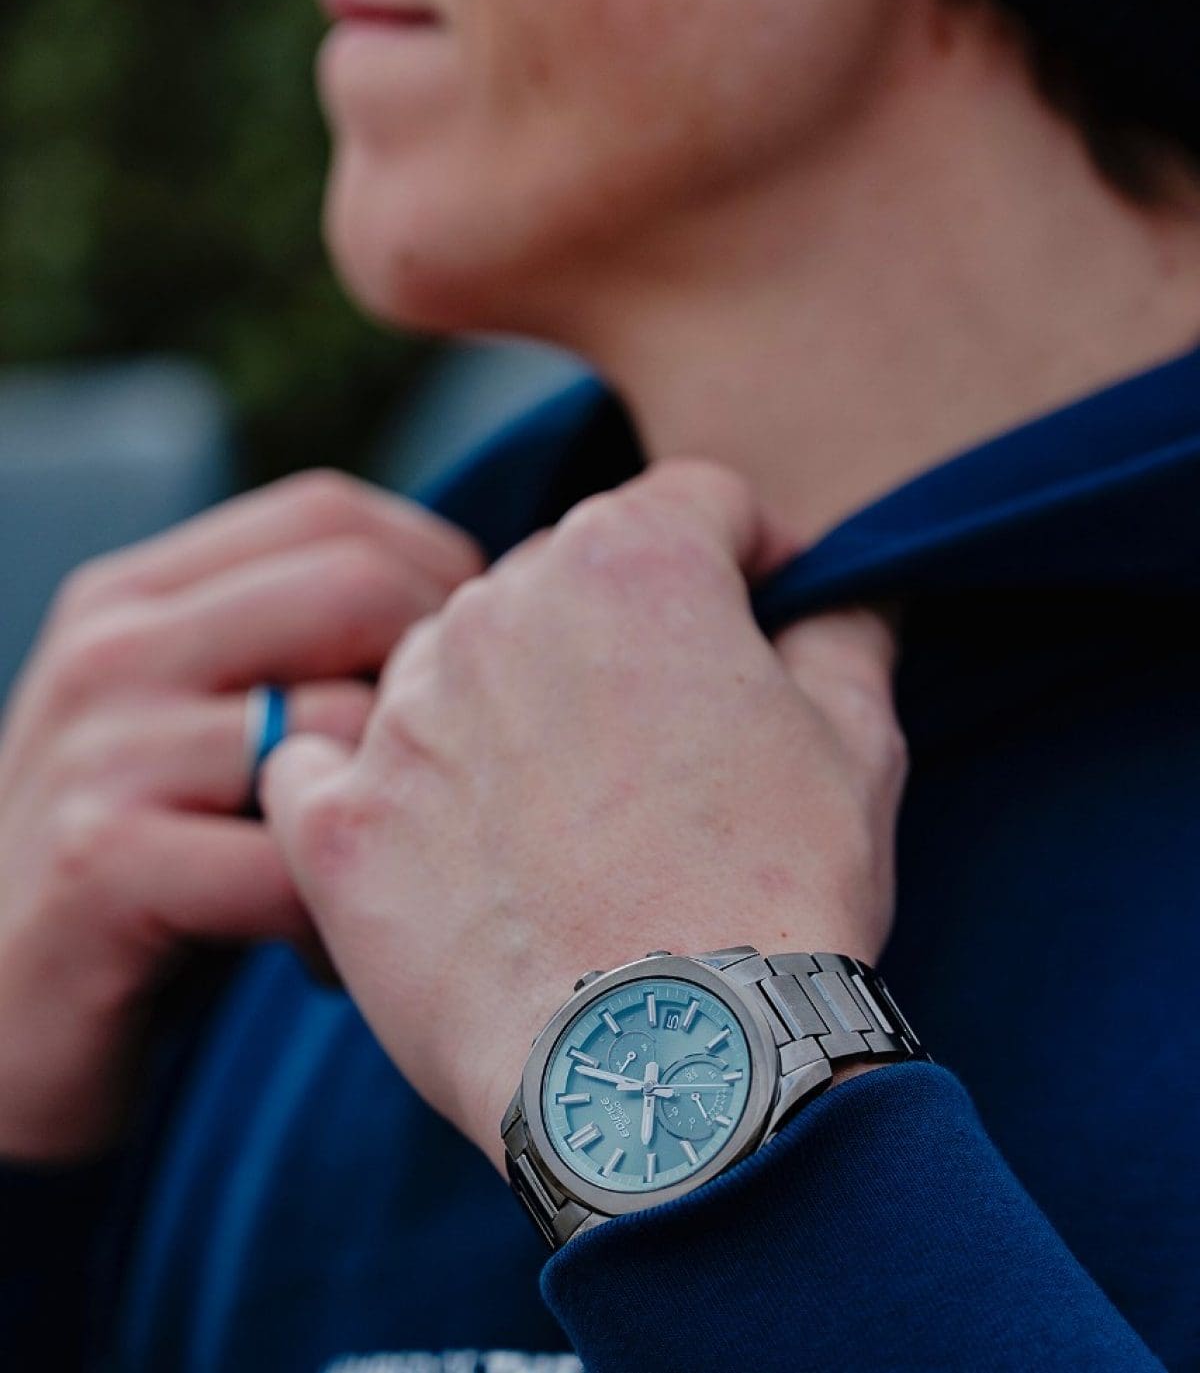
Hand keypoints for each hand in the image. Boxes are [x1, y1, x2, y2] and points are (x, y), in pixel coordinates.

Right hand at [0, 470, 482, 1160]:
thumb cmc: (150, 870)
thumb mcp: (198, 729)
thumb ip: (292, 653)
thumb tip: (480, 606)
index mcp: (134, 595)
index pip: (330, 513)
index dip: (434, 571)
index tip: (474, 665)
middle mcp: (110, 648)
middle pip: (354, 587)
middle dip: (442, 679)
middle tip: (459, 777)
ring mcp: (98, 748)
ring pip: (340, 727)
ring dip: (400, 822)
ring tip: (386, 890)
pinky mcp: (99, 862)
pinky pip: (293, 862)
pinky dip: (341, 923)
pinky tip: (328, 960)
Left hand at [263, 460, 908, 1175]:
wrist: (670, 1069)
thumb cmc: (778, 896)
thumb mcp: (860, 744)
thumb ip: (846, 632)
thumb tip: (845, 593)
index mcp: (630, 560)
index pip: (694, 501)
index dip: (748, 554)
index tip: (764, 617)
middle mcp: (496, 605)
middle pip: (564, 573)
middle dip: (620, 631)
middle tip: (668, 739)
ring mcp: (402, 711)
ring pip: (451, 658)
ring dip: (503, 703)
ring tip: (562, 814)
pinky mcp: (335, 820)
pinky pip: (324, 759)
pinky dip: (370, 780)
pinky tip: (428, 836)